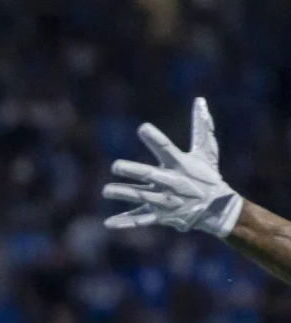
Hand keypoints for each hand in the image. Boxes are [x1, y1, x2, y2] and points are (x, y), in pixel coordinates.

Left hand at [104, 97, 241, 236]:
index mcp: (180, 164)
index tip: (142, 128)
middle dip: (132, 170)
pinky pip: (140, 220)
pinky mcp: (159, 215)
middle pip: (148, 175)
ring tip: (106, 191)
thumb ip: (201, 127)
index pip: (166, 148)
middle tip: (115, 166)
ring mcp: (164, 200)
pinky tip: (108, 223)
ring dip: (123, 193)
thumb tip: (200, 100)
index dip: (155, 138)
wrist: (215, 208)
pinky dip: (125, 222)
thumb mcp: (207, 151)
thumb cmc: (207, 176)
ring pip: (140, 197)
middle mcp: (170, 182)